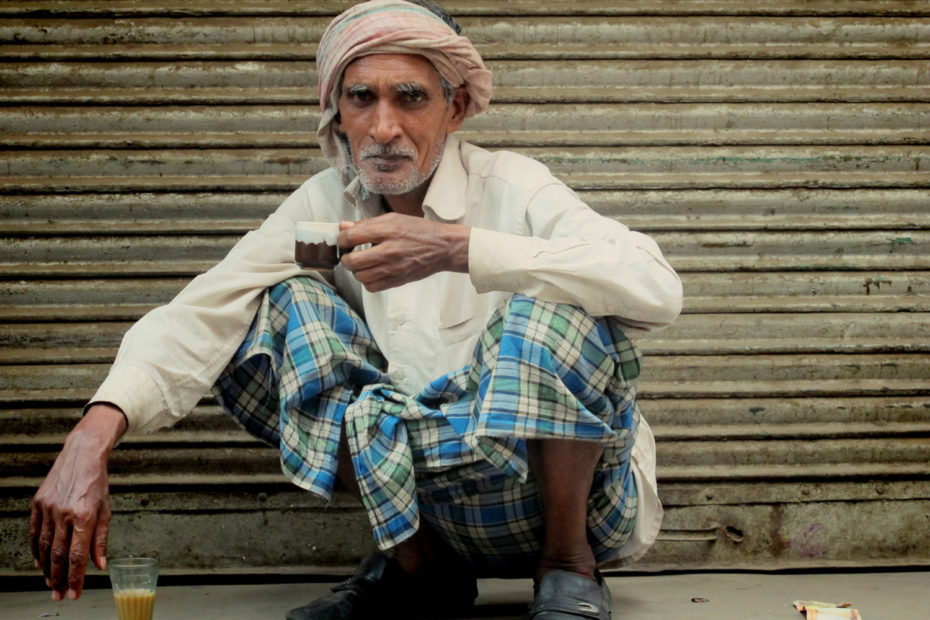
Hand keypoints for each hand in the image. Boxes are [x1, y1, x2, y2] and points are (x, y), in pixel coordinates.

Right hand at [30, 403, 126, 599]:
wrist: (81, 454)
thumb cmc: (97, 482)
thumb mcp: (106, 509)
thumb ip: (101, 539)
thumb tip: (100, 565)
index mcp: (85, 516)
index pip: (78, 555)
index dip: (76, 578)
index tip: (75, 593)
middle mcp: (64, 513)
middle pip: (59, 555)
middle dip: (59, 579)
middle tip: (60, 596)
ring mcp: (48, 508)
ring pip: (45, 547)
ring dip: (47, 569)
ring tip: (51, 584)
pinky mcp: (38, 503)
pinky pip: (35, 533)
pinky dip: (37, 550)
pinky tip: (40, 563)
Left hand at [338, 213, 469, 291]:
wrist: (443, 247)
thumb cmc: (419, 231)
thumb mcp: (393, 219)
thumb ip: (367, 223)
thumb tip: (344, 226)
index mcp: (386, 231)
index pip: (350, 237)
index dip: (342, 239)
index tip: (345, 240)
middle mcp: (388, 251)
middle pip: (352, 261)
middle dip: (346, 258)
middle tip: (351, 254)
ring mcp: (393, 268)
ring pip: (360, 277)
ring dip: (357, 271)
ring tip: (363, 264)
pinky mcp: (398, 281)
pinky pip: (372, 287)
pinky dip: (368, 282)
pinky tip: (373, 273)